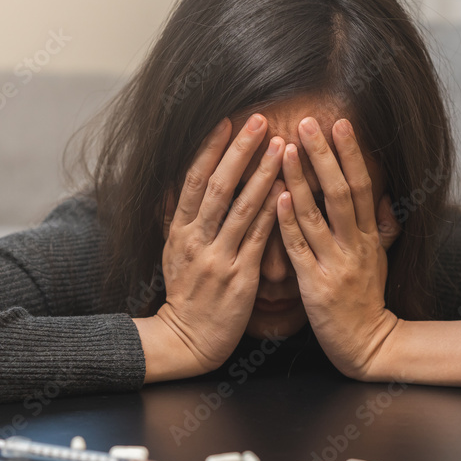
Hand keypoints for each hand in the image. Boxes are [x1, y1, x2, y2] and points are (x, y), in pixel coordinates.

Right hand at [153, 114, 284, 375]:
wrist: (187, 340)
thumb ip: (176, 219)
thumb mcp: (172, 254)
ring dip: (263, 173)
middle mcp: (196, 240)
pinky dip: (272, 212)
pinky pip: (259, 238)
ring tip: (281, 146)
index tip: (226, 121)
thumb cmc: (186, 294)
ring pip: (242, 208)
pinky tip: (288, 191)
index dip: (210, 149)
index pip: (194, 180)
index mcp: (179, 231)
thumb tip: (174, 185)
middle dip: (240, 150)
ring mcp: (218, 258)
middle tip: (260, 120)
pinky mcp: (240, 277)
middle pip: (218, 186)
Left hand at [275, 116, 401, 379]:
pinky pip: (300, 249)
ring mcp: (335, 264)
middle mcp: (355, 245)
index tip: (339, 123)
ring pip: (318, 215)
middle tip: (308, 122)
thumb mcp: (380, 260)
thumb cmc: (368, 299)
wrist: (367, 345)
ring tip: (285, 148)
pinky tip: (278, 197)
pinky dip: (289, 221)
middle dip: (325, 156)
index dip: (351, 154)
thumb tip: (386, 196)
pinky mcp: (314, 285)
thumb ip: (382, 227)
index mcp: (369, 236)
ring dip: (301, 180)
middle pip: (343, 193)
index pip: (362, 186)